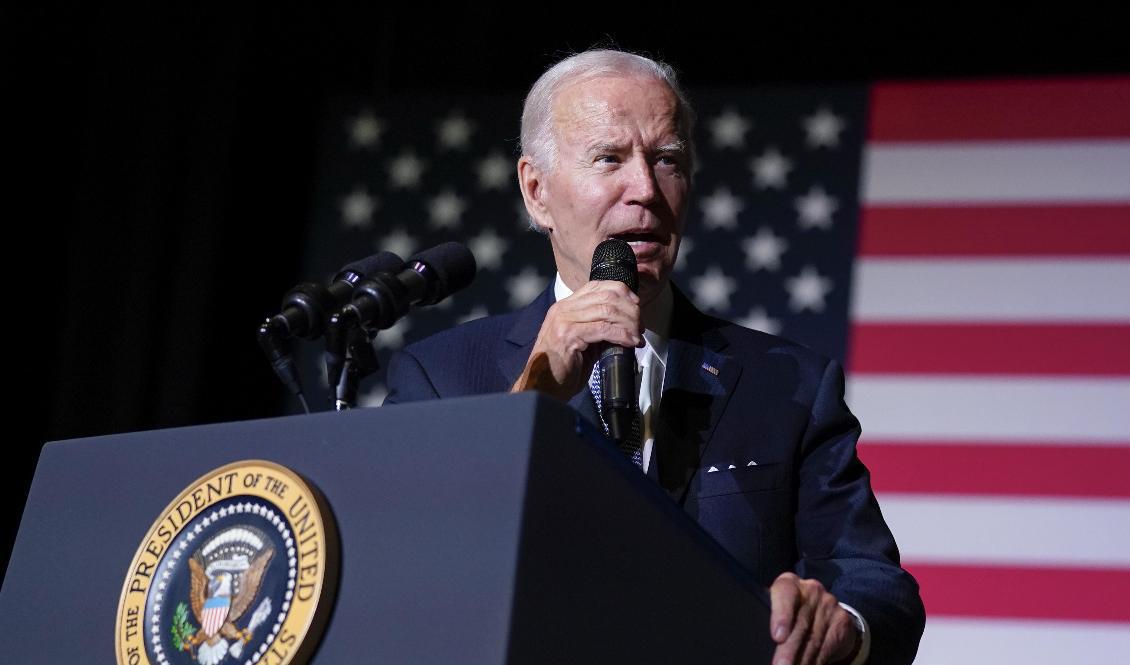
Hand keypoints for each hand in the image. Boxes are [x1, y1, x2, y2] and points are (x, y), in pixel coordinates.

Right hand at [511, 280, 641, 400]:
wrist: (542, 387)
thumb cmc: (561, 369)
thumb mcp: (581, 343)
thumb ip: (598, 330)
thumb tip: (624, 326)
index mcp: (565, 306)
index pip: (597, 286)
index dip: (621, 292)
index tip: (636, 305)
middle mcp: (563, 308)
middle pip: (606, 296)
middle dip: (629, 310)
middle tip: (640, 326)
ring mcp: (564, 320)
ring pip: (607, 310)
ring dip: (628, 323)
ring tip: (637, 335)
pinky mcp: (568, 335)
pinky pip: (603, 329)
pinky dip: (622, 335)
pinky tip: (630, 342)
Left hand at [769, 572, 859, 664]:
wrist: (826, 609)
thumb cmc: (791, 608)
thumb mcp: (779, 604)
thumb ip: (768, 613)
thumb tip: (752, 634)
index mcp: (789, 584)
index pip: (785, 593)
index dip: (781, 615)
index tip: (777, 637)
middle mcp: (811, 591)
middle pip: (800, 624)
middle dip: (789, 649)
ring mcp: (828, 605)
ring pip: (813, 639)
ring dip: (801, 660)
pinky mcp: (841, 621)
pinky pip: (826, 647)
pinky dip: (815, 662)